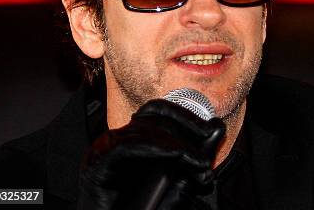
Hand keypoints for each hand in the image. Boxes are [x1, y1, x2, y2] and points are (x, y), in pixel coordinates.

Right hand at [78, 99, 224, 209]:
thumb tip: (217, 128)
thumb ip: (195, 157)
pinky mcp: (96, 168)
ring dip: (179, 144)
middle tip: (208, 137)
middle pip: (153, 117)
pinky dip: (157, 150)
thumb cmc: (142, 209)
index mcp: (131, 141)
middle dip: (186, 124)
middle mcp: (115, 142)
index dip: (185, 115)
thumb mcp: (176, 184)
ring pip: (144, 131)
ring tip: (199, 161)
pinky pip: (128, 148)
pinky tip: (179, 157)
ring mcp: (103, 154)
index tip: (209, 127)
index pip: (157, 112)